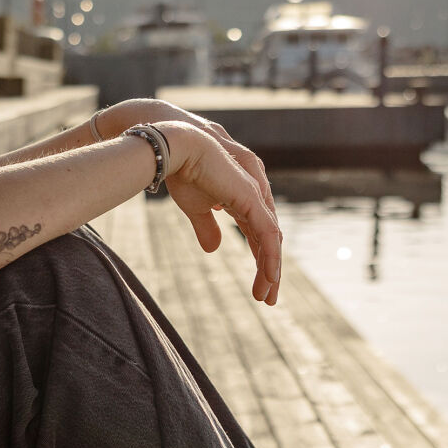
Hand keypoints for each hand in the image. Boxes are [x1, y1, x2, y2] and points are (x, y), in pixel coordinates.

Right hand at [157, 121, 281, 305]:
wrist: (175, 148)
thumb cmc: (182, 172)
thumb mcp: (195, 208)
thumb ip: (207, 228)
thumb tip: (214, 250)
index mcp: (243, 200)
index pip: (259, 237)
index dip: (260, 261)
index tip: (258, 287)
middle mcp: (254, 199)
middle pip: (269, 242)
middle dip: (270, 272)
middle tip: (268, 298)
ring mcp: (255, 198)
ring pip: (272, 242)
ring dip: (271, 272)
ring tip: (267, 296)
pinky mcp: (252, 200)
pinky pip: (268, 236)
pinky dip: (270, 259)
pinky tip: (269, 278)